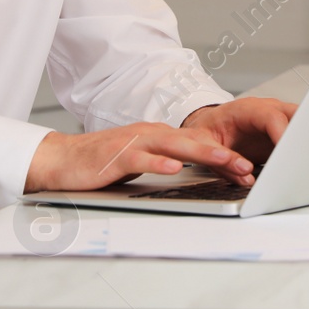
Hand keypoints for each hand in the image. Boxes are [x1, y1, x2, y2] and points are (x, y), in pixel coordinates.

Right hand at [24, 121, 256, 193]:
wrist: (62, 159)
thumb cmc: (100, 162)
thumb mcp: (139, 161)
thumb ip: (163, 163)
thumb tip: (191, 173)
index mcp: (157, 136)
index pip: (197, 146)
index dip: (223, 158)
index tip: (246, 171)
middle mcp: (149, 135)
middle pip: (193, 142)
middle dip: (223, 154)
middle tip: (247, 166)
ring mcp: (133, 143)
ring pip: (173, 146)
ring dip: (201, 153)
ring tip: (225, 160)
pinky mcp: (115, 156)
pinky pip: (140, 158)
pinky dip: (158, 162)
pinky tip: (174, 168)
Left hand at [179, 97, 297, 166]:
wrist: (208, 126)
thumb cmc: (207, 130)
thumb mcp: (202, 143)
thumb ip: (221, 157)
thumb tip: (244, 171)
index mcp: (247, 109)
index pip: (272, 117)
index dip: (283, 134)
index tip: (288, 154)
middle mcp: (266, 111)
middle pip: (295, 115)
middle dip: (303, 135)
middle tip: (304, 159)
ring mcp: (276, 121)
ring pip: (301, 125)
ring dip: (305, 143)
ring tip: (306, 165)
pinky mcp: (281, 134)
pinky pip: (297, 139)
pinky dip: (302, 150)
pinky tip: (302, 165)